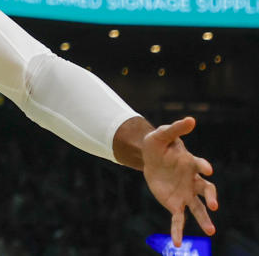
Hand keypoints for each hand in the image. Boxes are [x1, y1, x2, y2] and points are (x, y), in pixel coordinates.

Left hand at [141, 116, 217, 245]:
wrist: (148, 157)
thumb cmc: (158, 144)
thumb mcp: (162, 134)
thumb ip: (176, 128)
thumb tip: (191, 119)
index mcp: (190, 162)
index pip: (199, 165)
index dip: (203, 166)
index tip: (206, 168)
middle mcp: (192, 180)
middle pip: (206, 190)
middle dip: (211, 197)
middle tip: (214, 205)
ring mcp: (185, 193)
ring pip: (198, 208)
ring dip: (204, 219)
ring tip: (210, 232)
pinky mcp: (174, 203)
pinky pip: (178, 219)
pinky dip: (177, 230)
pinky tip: (177, 243)